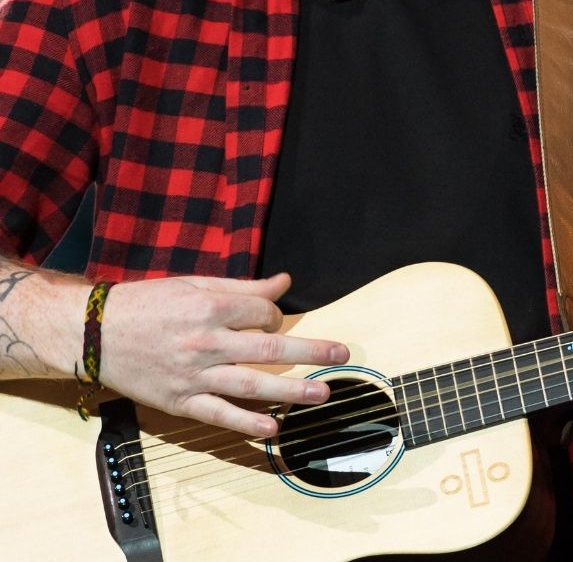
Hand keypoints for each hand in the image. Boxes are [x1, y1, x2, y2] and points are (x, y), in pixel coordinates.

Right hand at [99, 272, 348, 437]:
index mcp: (209, 308)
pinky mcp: (178, 401)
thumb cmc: (146, 304)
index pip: (264, 315)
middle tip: (342, 354)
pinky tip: (273, 428)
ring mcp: (193, 375)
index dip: (277, 316)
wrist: (91, 333)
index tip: (275, 321)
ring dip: (291, 390)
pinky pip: (219, 415)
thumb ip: (243, 288)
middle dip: (311, 351)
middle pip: (269, 349)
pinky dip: (247, 423)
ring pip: (251, 385)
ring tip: (322, 393)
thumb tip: (285, 282)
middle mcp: (205, 343)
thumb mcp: (194, 284)